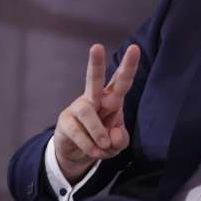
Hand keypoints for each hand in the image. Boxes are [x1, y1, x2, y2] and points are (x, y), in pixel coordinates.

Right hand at [53, 44, 139, 182]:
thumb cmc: (102, 140)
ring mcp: (77, 107)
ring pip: (87, 112)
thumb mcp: (117, 144)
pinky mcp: (65, 120)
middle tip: (96, 46)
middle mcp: (94, 98)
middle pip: (94, 79)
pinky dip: (89, 145)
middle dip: (96, 63)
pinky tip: (93, 151)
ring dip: (98, 132)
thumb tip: (111, 137)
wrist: (77, 153)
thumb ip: (120, 140)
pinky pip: (77, 132)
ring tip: (103, 146)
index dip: (129, 66)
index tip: (134, 48)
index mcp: (112, 98)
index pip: (122, 81)